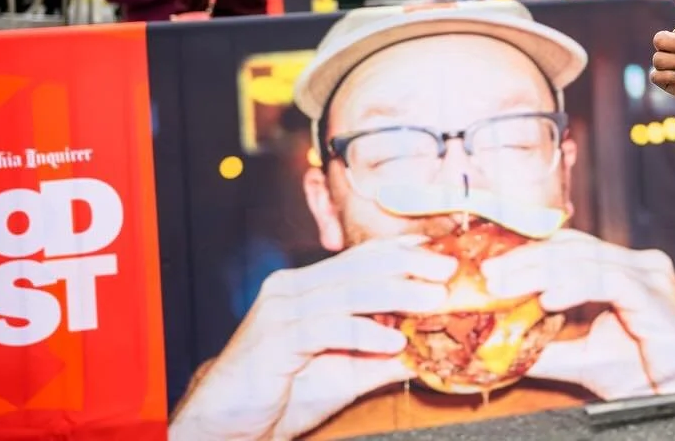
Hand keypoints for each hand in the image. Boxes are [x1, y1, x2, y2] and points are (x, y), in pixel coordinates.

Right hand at [168, 236, 453, 440]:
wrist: (226, 426)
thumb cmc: (281, 395)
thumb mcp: (343, 374)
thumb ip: (381, 359)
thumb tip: (425, 351)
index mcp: (306, 287)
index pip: (361, 258)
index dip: (403, 251)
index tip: (441, 252)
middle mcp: (291, 289)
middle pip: (360, 266)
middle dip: (409, 265)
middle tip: (448, 271)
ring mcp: (281, 311)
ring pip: (349, 292)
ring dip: (397, 295)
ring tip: (434, 301)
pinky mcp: (275, 339)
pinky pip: (327, 329)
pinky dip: (364, 334)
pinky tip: (394, 341)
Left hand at [481, 230, 674, 398]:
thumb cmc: (648, 374)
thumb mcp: (583, 359)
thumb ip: (547, 347)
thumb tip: (502, 344)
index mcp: (621, 271)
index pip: (567, 249)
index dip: (528, 254)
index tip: (493, 270)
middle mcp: (637, 264)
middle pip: (572, 248)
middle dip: (526, 260)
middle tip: (491, 275)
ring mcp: (648, 274)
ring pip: (586, 259)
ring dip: (541, 271)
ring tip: (509, 286)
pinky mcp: (655, 293)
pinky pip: (610, 280)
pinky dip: (575, 286)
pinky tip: (549, 297)